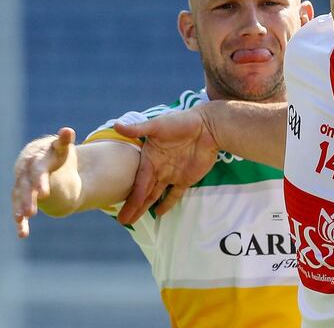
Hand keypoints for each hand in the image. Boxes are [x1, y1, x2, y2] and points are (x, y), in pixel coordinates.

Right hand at [12, 127, 74, 237]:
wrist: (42, 155)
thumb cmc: (55, 151)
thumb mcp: (60, 146)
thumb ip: (64, 141)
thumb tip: (67, 131)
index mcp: (35, 159)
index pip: (37, 171)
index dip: (40, 181)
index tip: (44, 193)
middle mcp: (24, 172)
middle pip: (25, 186)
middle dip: (29, 198)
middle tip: (33, 211)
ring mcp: (21, 184)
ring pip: (19, 197)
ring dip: (20, 209)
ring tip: (23, 220)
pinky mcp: (21, 195)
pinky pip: (19, 208)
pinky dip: (20, 222)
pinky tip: (22, 234)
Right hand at [113, 108, 218, 223]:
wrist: (208, 126)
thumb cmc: (181, 122)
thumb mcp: (158, 125)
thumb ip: (138, 129)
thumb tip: (116, 125)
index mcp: (149, 158)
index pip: (138, 183)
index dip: (131, 198)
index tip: (121, 212)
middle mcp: (158, 168)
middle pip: (144, 191)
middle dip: (134, 206)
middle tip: (123, 222)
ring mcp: (172, 174)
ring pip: (156, 195)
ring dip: (146, 207)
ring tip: (135, 221)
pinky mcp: (187, 178)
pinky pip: (175, 194)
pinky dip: (168, 203)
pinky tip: (159, 213)